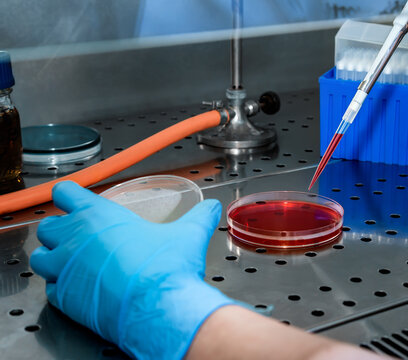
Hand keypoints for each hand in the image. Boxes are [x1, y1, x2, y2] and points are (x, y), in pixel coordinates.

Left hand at [31, 181, 234, 358]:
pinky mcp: (64, 297)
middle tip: (80, 237)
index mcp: (99, 216)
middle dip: (61, 229)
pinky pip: (50, 287)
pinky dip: (61, 286)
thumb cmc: (166, 268)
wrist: (158, 307)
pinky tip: (82, 288)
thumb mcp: (187, 234)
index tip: (75, 200)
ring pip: (41, 257)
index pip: (65, 193)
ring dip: (53, 257)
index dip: (69, 195)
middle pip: (48, 226)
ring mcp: (65, 269)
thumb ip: (199, 217)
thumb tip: (211, 208)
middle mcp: (75, 239)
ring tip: (74, 263)